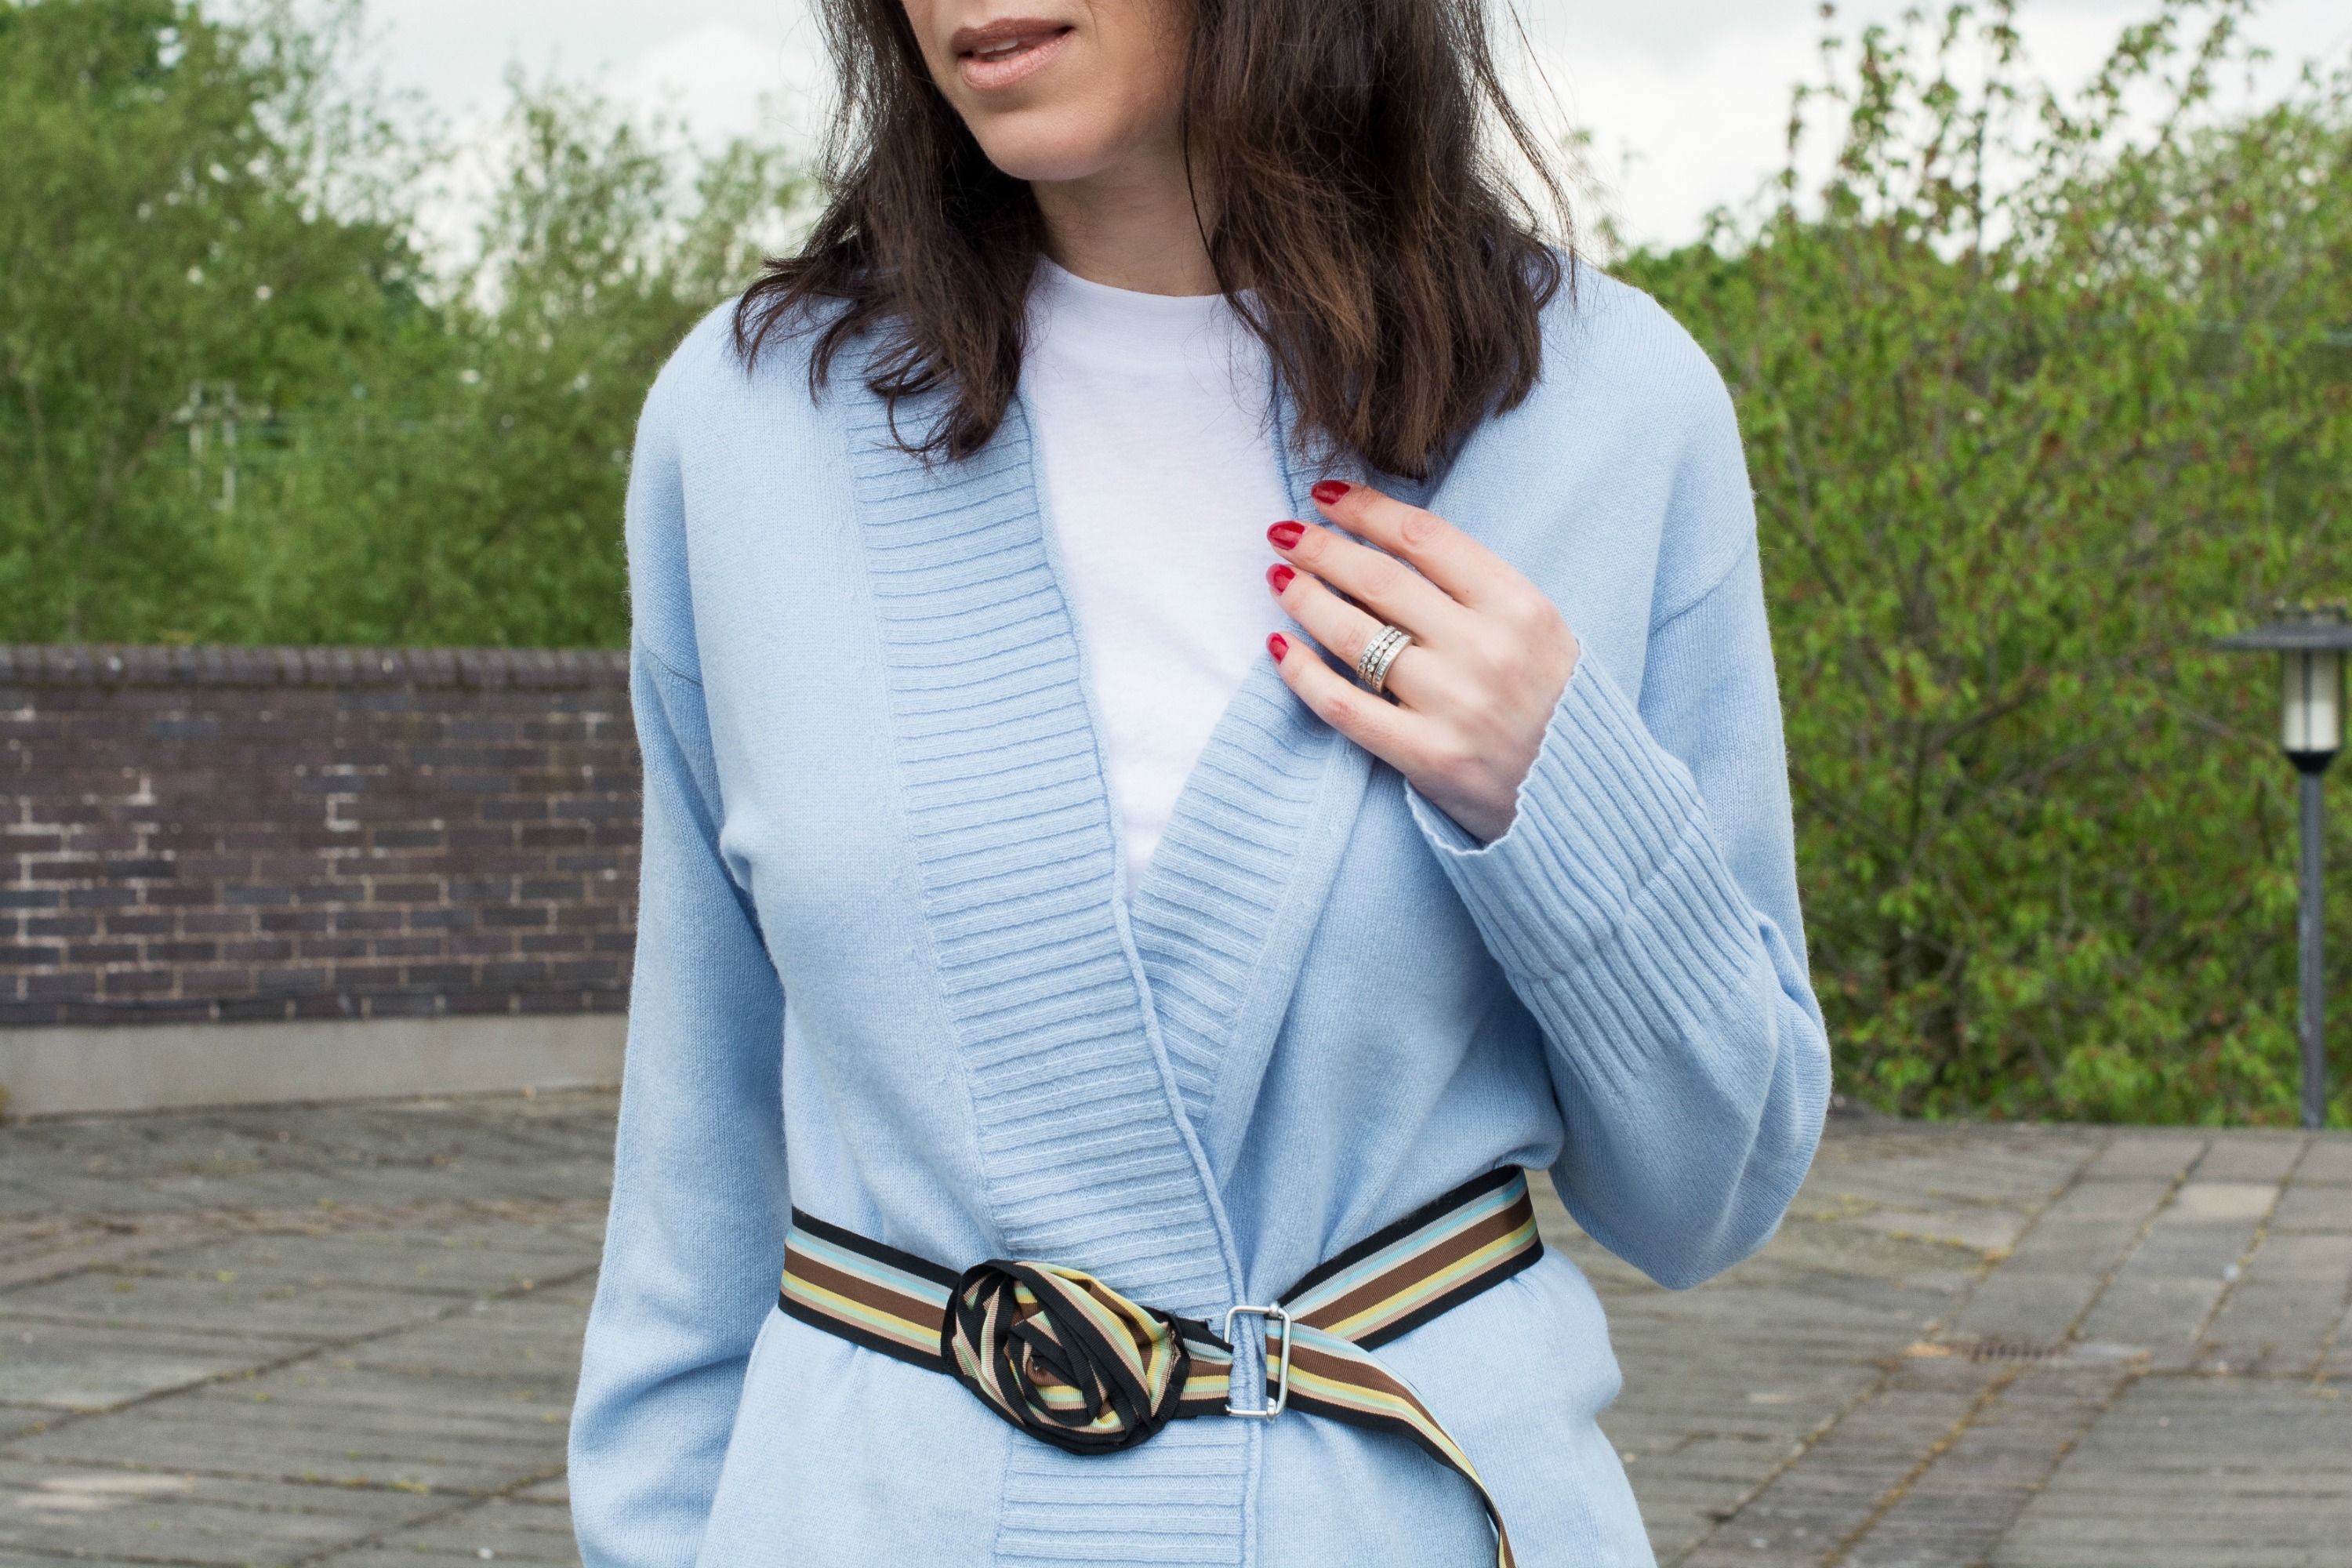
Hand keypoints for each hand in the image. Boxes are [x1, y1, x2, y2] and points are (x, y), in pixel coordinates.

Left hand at [1265, 480, 1579, 842]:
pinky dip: (1300, 671)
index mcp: (1518, 605)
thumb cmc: (1553, 703)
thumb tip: (1382, 545)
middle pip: (1379, 580)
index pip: (1424, 537)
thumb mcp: (1538, 630)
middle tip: (1284, 532)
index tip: (1326, 495)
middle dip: (1321, 548)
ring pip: (1353, 635)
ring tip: (1278, 579)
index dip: (1366, 509)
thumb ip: (1475, 590)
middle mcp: (1486, 648)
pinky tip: (1278, 647)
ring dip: (1304, 598)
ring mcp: (1454, 703)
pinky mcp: (1426, 755)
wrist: (1582, 796)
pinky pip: (1342, 702)